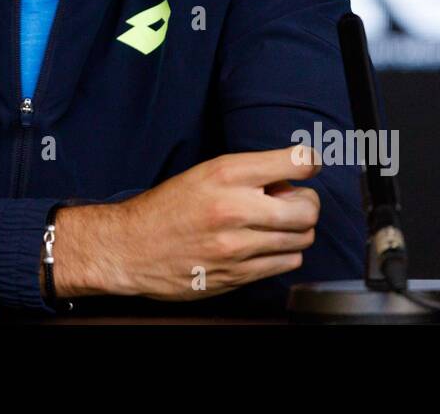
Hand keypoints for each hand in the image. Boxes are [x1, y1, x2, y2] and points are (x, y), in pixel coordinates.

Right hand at [53, 147, 321, 300]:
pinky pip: (286, 262)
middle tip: (290, 202)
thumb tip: (291, 181)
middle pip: (307, 208)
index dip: (308, 164)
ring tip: (273, 225)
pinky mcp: (238, 275)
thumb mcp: (204, 173)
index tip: (305, 168)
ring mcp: (237, 246)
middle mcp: (235, 208)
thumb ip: (248, 174)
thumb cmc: (167, 208)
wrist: (131, 248)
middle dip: (305, 203)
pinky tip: (263, 246)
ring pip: (302, 238)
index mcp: (225, 174)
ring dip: (296, 230)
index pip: (295, 163)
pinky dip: (284, 253)